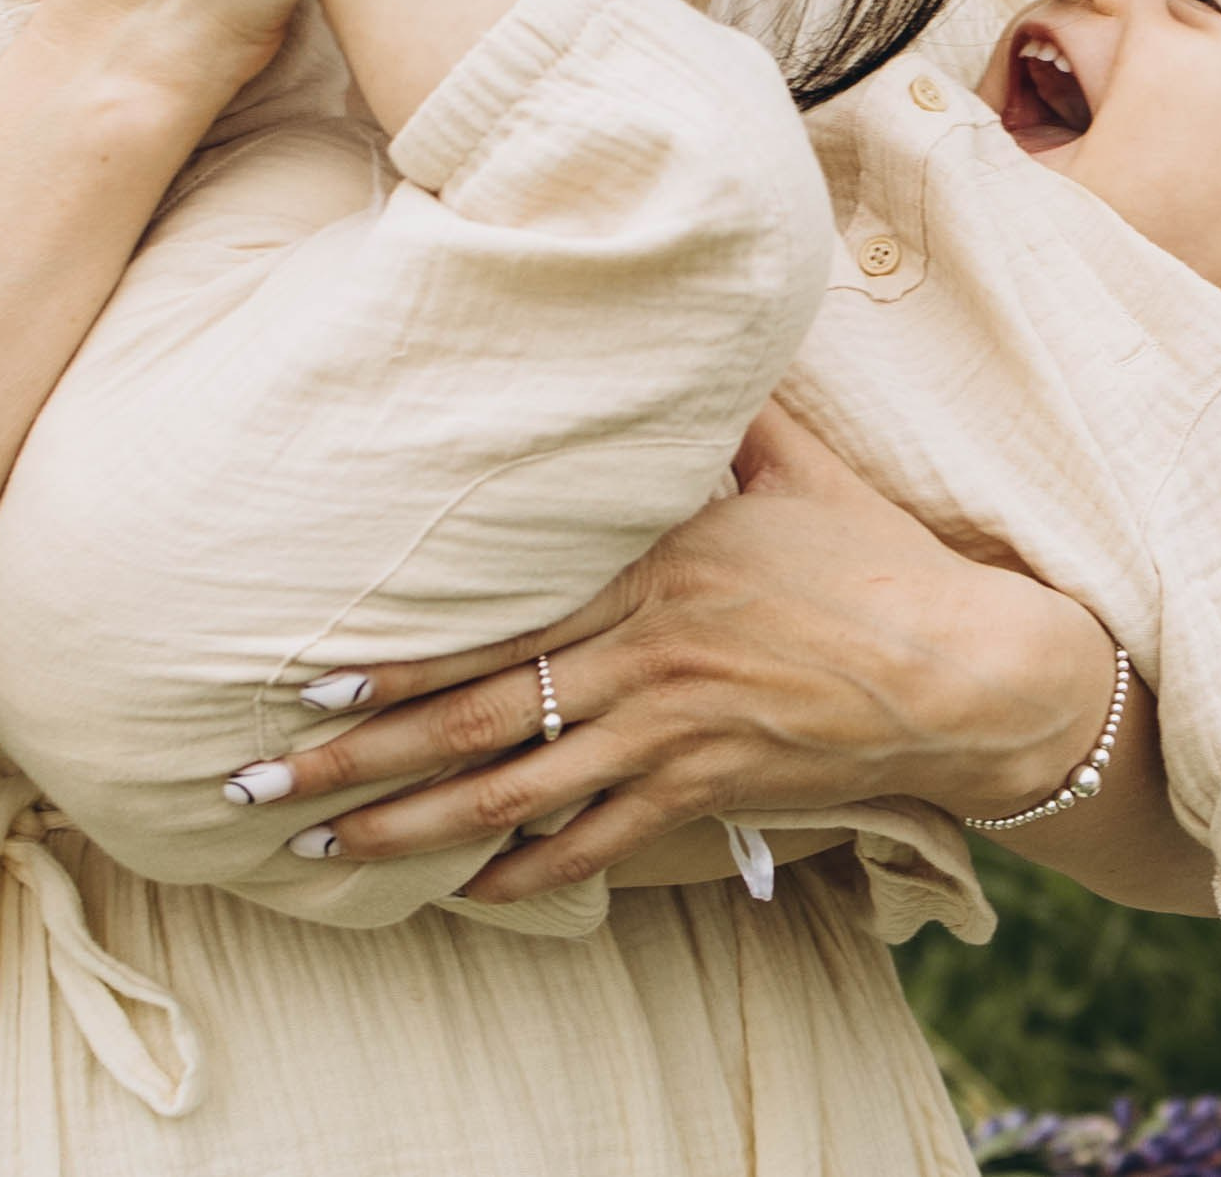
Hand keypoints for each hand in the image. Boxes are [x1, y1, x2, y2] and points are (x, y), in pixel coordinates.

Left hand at [228, 402, 1119, 902]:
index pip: (494, 628)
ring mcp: (668, 739)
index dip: (393, 661)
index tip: (305, 675)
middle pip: (472, 725)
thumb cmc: (871, 556)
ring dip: (406, 833)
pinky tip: (459, 892)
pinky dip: (522, 874)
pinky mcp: (702, 795)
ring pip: (511, 800)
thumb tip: (677, 327)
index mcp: (649, 574)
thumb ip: (721, 410)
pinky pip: (593, 844)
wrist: (964, 669)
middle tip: (256, 782)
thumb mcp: (794, 463)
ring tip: (320, 850)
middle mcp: (642, 664)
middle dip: (354, 762)